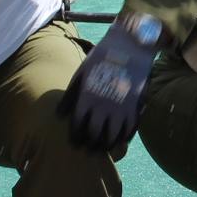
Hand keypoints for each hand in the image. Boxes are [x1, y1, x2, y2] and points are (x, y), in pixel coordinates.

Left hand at [59, 13, 163, 154]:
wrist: (130, 46)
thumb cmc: (102, 58)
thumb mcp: (81, 73)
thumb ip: (71, 95)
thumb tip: (60, 115)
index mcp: (88, 97)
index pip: (79, 125)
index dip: (75, 137)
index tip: (74, 143)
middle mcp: (105, 106)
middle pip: (95, 134)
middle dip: (90, 145)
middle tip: (87, 150)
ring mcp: (123, 107)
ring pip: (114, 136)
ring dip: (107, 145)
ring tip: (102, 149)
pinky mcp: (137, 106)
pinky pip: (130, 129)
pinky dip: (124, 138)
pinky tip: (119, 140)